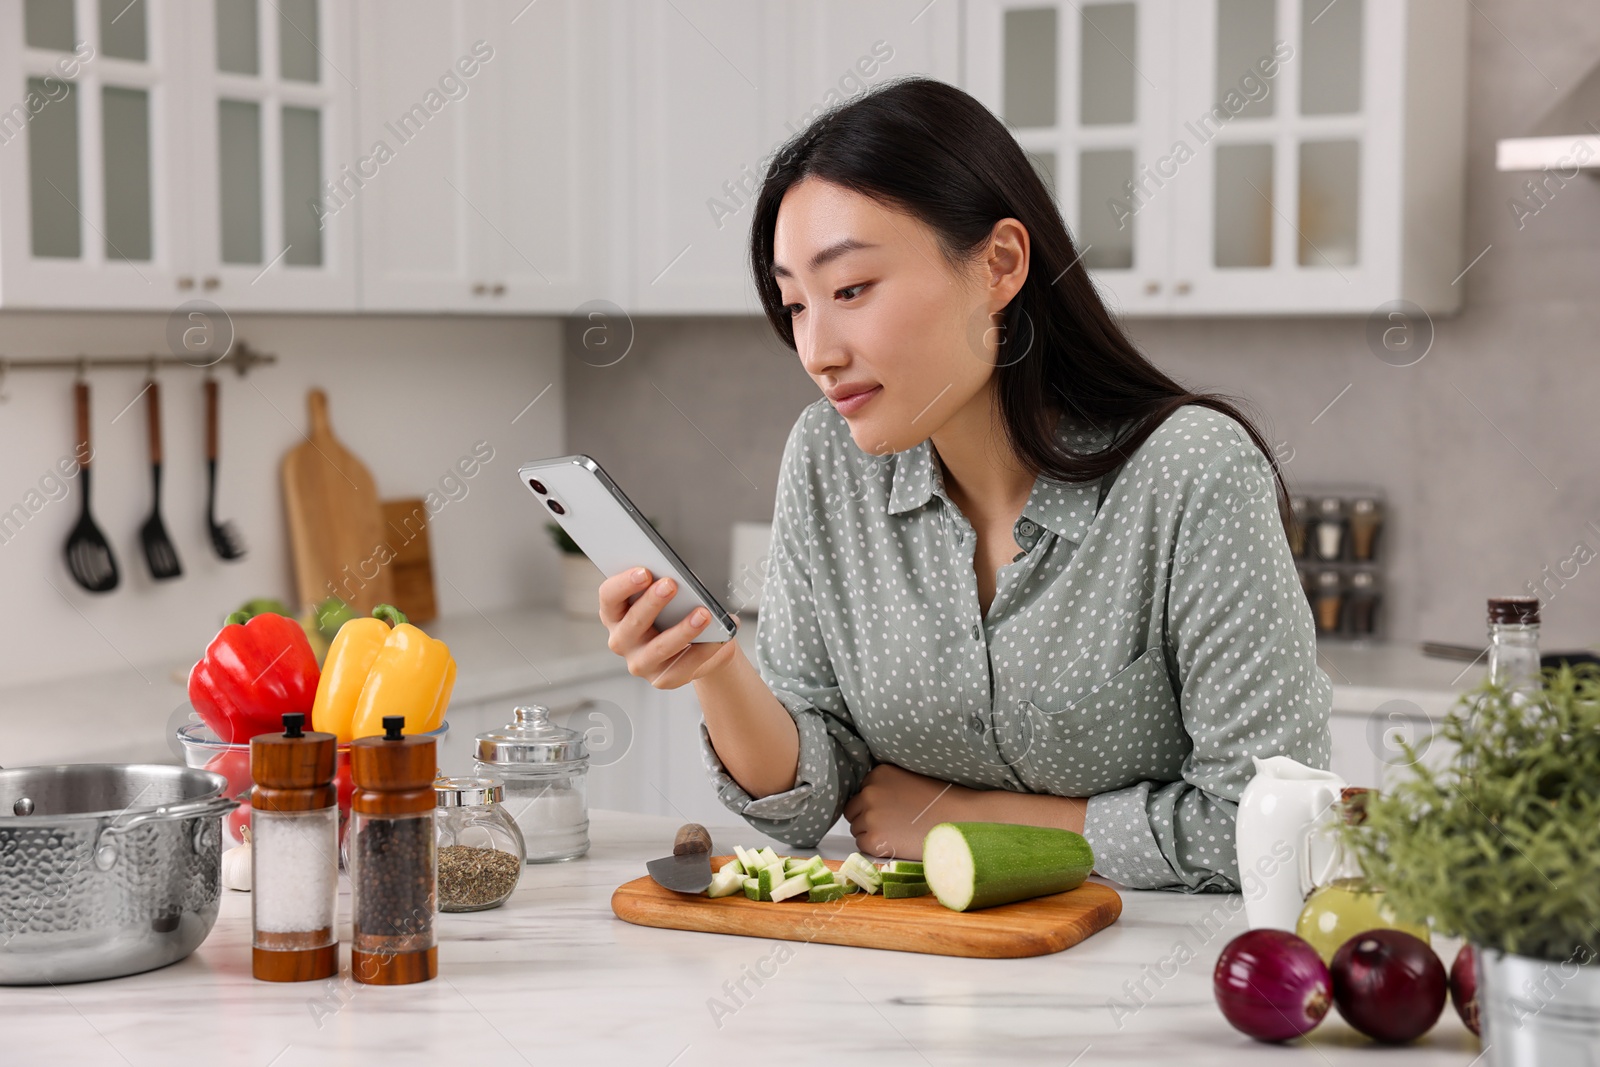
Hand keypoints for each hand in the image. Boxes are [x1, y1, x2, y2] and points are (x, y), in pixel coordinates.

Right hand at [599, 568, 739, 688]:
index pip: (609, 596)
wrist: (697, 644)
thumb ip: (666, 585)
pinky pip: (684, 666)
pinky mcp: (662, 679)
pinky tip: (717, 638)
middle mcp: (621, 640)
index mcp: (614, 613)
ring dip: (682, 629)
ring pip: (659, 647)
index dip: (623, 584)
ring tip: (703, 614)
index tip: (644, 571)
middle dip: (652, 602)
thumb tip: (687, 580)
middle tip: (671, 584)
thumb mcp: (668, 596)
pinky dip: (703, 650)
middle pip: (632, 622)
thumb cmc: (675, 612)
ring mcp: (640, 662)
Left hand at [841, 763, 978, 860]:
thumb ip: (888, 784)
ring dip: (871, 832)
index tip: (891, 809)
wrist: (958, 821)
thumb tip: (870, 797)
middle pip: (853, 810)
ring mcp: (870, 816)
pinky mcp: (874, 839)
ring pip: (857, 828)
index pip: (861, 792)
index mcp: (878, 774)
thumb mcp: (910, 778)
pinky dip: (876, 847)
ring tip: (898, 833)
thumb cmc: (940, 801)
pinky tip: (896, 843)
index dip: (874, 803)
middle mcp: (870, 792)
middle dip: (867, 818)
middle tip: (892, 825)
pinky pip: (863, 845)